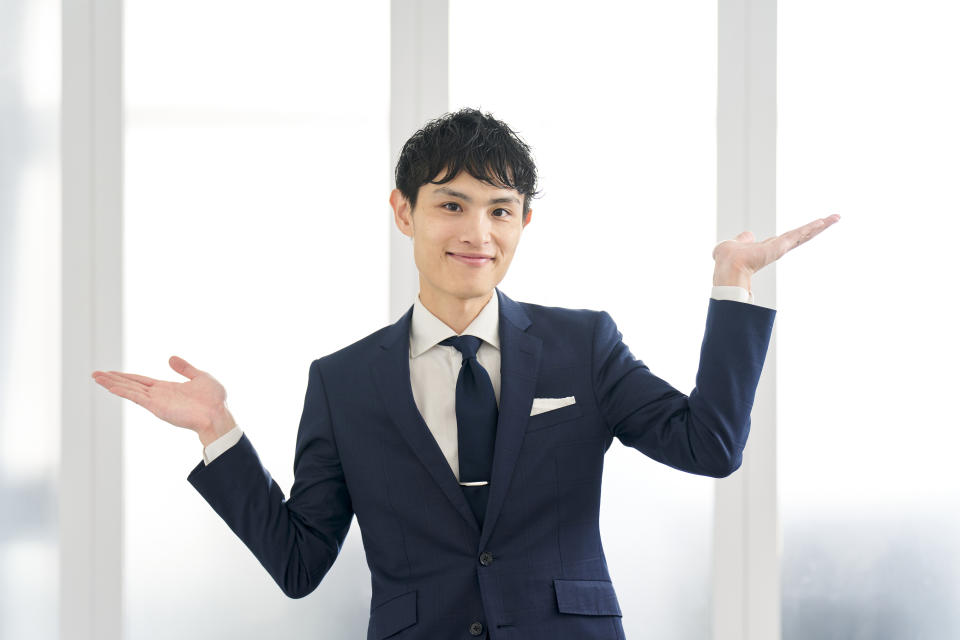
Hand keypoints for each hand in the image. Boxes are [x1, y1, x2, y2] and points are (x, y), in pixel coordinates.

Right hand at [91, 355, 235, 445]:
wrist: (218, 414)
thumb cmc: (213, 399)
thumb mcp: (200, 376)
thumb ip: (184, 368)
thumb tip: (170, 358)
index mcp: (166, 388)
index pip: (141, 381)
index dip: (126, 376)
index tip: (111, 372)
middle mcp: (158, 395)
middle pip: (131, 385)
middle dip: (113, 379)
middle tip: (95, 374)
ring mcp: (156, 401)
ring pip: (130, 390)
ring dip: (113, 384)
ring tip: (96, 378)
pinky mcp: (158, 407)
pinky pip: (137, 397)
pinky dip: (124, 392)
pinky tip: (111, 387)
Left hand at [712, 214, 840, 287]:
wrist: (729, 266)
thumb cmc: (727, 259)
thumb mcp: (735, 244)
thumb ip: (743, 239)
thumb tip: (748, 235)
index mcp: (766, 248)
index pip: (787, 238)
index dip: (798, 233)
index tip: (810, 228)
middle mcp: (777, 248)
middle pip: (800, 236)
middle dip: (816, 228)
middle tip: (833, 219)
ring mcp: (781, 247)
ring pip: (803, 234)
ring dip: (820, 226)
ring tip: (835, 218)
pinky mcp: (781, 246)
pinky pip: (799, 234)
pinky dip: (812, 227)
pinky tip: (824, 221)